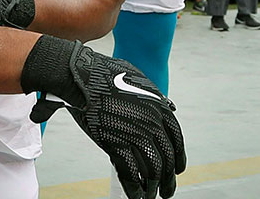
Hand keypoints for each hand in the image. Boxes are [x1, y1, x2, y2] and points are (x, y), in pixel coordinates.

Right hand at [27, 39, 185, 197]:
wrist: (81, 75)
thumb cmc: (104, 73)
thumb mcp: (138, 78)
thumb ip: (153, 95)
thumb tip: (166, 104)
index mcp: (159, 107)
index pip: (177, 140)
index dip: (178, 159)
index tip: (177, 170)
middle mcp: (152, 123)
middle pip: (167, 159)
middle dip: (168, 180)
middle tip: (167, 191)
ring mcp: (136, 135)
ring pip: (152, 170)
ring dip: (153, 188)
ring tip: (151, 196)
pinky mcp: (116, 144)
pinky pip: (131, 174)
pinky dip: (135, 189)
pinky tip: (136, 196)